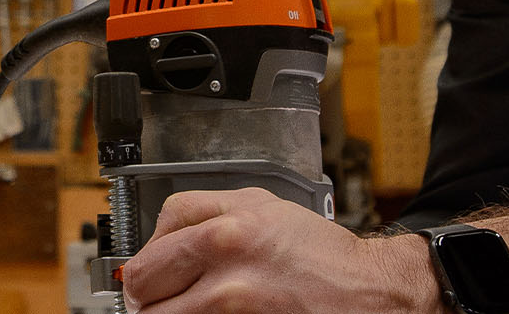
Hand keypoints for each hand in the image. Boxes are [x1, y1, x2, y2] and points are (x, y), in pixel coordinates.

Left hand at [122, 187, 436, 313]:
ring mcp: (231, 311)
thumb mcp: (263, 206)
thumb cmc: (320, 254)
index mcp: (226, 231)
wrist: (365, 293)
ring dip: (168, 313)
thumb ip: (206, 211)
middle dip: (145, 293)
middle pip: (143, 286)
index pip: (151, 245)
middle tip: (157, 297)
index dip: (146, 258)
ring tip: (188, 309)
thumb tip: (161, 234)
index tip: (154, 271)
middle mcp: (226, 272)